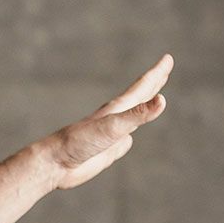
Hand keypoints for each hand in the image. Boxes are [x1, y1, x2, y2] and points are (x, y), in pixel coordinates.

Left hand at [39, 54, 172, 191]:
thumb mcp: (113, 127)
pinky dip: (129, 137)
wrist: (55, 164)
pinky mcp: (106, 152)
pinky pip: (123, 143)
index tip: (168, 58)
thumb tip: (162, 100)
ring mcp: (110, 136)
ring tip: (149, 101)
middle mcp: (115, 119)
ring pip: (132, 119)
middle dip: (154, 83)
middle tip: (165, 68)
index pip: (142, 87)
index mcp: (117, 109)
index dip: (157, 73)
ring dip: (141, 108)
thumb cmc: (79, 142)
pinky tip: (127, 139)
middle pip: (139, 97)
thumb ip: (138, 115)